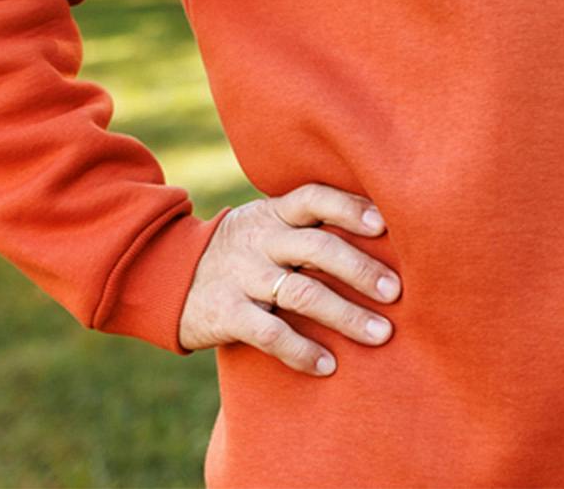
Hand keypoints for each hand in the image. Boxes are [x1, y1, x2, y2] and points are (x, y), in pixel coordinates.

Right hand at [178, 183, 401, 374]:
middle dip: (361, 270)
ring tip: (381, 334)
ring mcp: (243, 276)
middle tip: (396, 292)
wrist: (168, 276)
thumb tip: (379, 227)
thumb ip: (307, 225)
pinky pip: (270, 334)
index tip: (385, 225)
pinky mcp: (227, 314)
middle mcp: (261, 239)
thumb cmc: (241, 249)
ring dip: (346, 315)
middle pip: (318, 247)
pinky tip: (328, 366)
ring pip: (302, 293)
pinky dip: (301, 351)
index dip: (350, 208)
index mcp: (274, 212)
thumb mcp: (266, 223)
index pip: (315, 198)